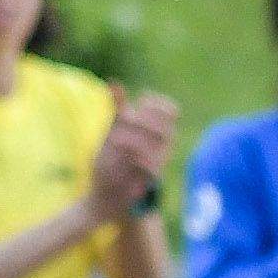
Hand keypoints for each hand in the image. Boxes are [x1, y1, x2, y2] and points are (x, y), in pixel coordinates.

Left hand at [88, 91, 178, 218]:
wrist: (105, 194)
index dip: (159, 104)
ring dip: (136, 137)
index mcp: (156, 133)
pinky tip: (121, 151)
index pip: (172, 111)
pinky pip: (153, 166)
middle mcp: (162, 147)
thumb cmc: (110, 161)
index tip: (140, 101)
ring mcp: (158, 163)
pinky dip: (137, 156)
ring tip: (115, 139)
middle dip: (145, 120)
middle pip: (166, 126)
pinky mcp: (150, 181)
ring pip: (159, 145)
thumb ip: (117, 109)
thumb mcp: (111, 131)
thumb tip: (114, 83)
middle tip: (124, 119)